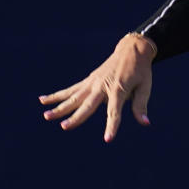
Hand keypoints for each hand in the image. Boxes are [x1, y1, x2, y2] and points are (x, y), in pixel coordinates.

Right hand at [39, 33, 155, 141]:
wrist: (132, 49)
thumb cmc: (141, 70)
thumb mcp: (145, 86)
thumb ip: (141, 105)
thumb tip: (145, 123)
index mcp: (118, 89)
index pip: (114, 111)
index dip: (112, 125)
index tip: (108, 139)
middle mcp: (102, 85)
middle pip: (87, 104)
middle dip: (76, 117)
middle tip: (64, 127)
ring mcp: (93, 82)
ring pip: (73, 96)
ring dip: (59, 106)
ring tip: (46, 115)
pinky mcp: (88, 80)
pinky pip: (71, 90)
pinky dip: (57, 95)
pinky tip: (43, 99)